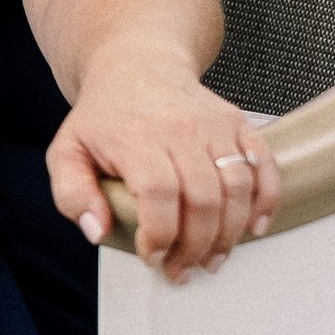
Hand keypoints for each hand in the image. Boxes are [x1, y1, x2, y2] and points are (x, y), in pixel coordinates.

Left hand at [48, 60, 279, 281]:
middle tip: (183, 269)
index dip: (159, 236)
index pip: (158, 195)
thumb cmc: (104, 116)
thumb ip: (72, 194)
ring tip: (212, 259)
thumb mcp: (67, 151)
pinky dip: (267, 199)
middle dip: (195, 246)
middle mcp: (181, 129)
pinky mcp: (238, 123)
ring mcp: (214, 125)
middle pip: (203, 199)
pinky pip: (264, 164)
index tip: (152, 258)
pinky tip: (255, 227)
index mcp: (136, 137)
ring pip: (237, 187)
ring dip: (229, 234)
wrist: (137, 64)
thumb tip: (96, 230)